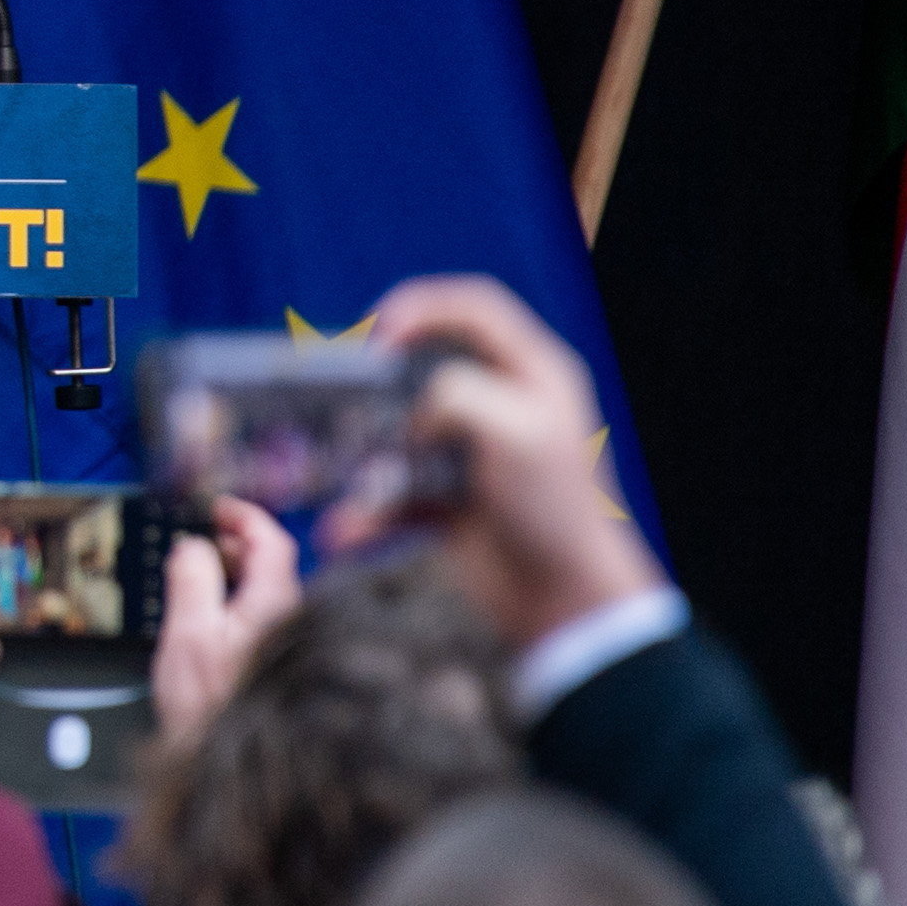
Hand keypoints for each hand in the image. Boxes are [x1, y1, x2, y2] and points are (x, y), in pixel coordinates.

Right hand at [152, 497, 301, 746]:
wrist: (226, 762)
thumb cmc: (210, 708)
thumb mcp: (189, 634)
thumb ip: (192, 580)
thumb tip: (194, 545)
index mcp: (276, 605)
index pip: (272, 542)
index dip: (245, 517)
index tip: (220, 508)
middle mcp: (293, 621)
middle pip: (274, 565)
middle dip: (240, 543)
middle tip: (209, 535)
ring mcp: (291, 643)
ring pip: (269, 592)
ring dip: (240, 573)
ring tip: (208, 571)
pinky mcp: (280, 663)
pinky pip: (265, 616)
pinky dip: (242, 600)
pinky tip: (218, 614)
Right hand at [355, 276, 664, 650]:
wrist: (563, 600)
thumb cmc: (555, 509)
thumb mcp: (515, 430)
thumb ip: (457, 393)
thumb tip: (414, 411)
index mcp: (531, 374)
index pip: (473, 308)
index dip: (421, 306)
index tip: (376, 332)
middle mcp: (500, 406)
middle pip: (424, 365)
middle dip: (378, 378)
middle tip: (343, 387)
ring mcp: (471, 453)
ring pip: (398, 430)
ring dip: (366, 451)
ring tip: (346, 469)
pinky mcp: (447, 499)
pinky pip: (392, 492)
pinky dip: (366, 511)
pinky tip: (346, 528)